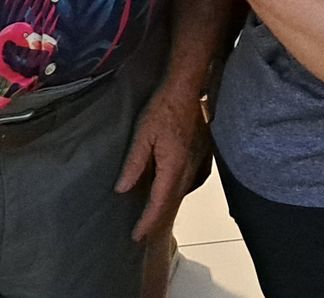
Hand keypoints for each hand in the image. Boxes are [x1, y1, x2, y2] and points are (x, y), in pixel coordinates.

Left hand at [115, 81, 210, 240]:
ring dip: (167, 205)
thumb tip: (123, 189)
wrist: (186, 89)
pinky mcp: (200, 153)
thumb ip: (134, 164)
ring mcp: (197, 160)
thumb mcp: (143, 135)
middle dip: (157, 218)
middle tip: (142, 231)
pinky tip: (170, 190)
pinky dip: (177, 191)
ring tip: (152, 215)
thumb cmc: (163, 108)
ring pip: (181, 191)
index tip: (137, 235)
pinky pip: (189, 180)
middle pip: (172, 200)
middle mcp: (188, 167)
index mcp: (173, 166)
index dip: (147, 220)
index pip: (159, 201)